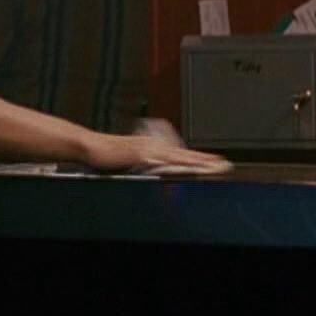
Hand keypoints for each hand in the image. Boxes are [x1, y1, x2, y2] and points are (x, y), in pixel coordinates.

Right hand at [83, 134, 229, 174]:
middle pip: (185, 154)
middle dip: (205, 160)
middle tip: (224, 165)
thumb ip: (146, 165)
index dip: (199, 157)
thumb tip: (158, 169)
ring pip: (179, 157)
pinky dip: (175, 164)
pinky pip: (162, 161)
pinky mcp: (140, 154)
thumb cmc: (107, 156)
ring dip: (196, 162)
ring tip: (214, 168)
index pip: (181, 153)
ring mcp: (148, 149)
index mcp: (154, 146)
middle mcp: (154, 145)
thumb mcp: (131, 160)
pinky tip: (187, 168)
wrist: (91, 146)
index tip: (215, 161)